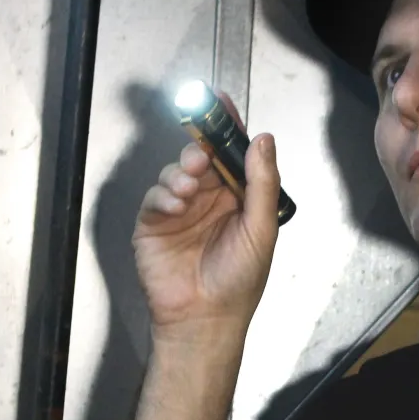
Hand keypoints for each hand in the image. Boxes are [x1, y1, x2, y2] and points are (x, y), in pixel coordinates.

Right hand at [133, 95, 281, 339]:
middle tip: (201, 152)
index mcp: (238, 197)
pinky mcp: (154, 224)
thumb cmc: (239, 281)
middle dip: (199, 147)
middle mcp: (208, 199)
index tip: (220, 101)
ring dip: (181, 172)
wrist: (206, 318)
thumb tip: (264, 140)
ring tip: (190, 187)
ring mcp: (180, 209)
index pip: (232, 153)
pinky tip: (176, 206)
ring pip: (175, 171)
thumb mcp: (261, 229)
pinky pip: (155, 196)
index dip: (227, 126)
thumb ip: (262, 183)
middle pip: (200, 156)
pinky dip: (164, 195)